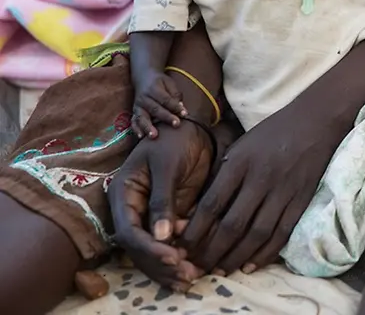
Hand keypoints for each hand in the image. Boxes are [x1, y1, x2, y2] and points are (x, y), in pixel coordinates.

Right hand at [108, 123, 212, 290]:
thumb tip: (161, 236)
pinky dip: (181, 257)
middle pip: (139, 249)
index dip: (148, 249)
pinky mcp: (171, 218)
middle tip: (187, 274)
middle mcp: (134, 210)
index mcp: (124, 195)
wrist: (193, 129)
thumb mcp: (167, 166)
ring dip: (170, 267)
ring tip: (192, 277)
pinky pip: (171, 244)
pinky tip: (197, 267)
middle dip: (161, 264)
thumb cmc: (174, 140)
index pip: (128, 231)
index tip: (172, 257)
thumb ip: (163, 200)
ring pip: (154, 251)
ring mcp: (152, 216)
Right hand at [132, 70, 185, 138]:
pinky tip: (141, 136)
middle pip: (155, 109)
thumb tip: (181, 107)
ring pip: (142, 117)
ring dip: (147, 127)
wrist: (143, 77)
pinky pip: (133, 121)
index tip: (185, 114)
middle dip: (166, 117)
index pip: (166, 99)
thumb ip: (175, 94)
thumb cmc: (160, 81)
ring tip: (154, 136)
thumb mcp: (169, 82)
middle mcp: (144, 98)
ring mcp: (138, 106)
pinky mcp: (134, 112)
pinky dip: (136, 129)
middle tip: (176, 124)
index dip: (175, 107)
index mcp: (154, 89)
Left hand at [179, 101, 346, 275]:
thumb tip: (199, 212)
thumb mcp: (241, 146)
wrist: (315, 121)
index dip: (194, 230)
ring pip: (256, 234)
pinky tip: (250, 265)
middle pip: (232, 224)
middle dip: (211, 251)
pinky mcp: (302, 200)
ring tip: (220, 270)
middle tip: (196, 267)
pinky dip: (265, 253)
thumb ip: (223, 175)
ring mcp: (284, 191)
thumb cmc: (272, 133)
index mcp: (240, 162)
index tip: (180, 247)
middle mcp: (261, 178)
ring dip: (236, 257)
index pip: (212, 203)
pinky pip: (282, 233)